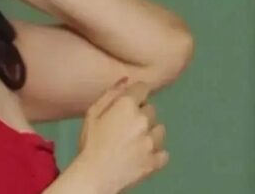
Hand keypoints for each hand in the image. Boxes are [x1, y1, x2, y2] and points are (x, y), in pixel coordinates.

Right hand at [76, 78, 168, 193]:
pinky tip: (143, 156)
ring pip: (160, 130)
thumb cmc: (90, 143)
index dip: (136, 94)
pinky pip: (164, 153)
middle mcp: (144, 119)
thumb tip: (126, 79)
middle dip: (141, 115)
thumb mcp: (92, 114)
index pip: (143, 88)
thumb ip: (110, 94)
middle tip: (126, 128)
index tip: (129, 103)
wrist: (94, 176)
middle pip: (151, 109)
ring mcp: (152, 141)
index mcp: (127, 105)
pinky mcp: (156, 161)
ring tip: (135, 143)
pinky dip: (156, 154)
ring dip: (151, 133)